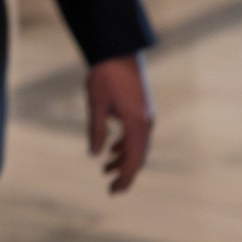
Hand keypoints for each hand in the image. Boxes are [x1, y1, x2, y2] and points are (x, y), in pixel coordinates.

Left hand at [84, 54, 152, 193]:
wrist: (118, 49)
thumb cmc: (105, 75)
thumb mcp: (96, 103)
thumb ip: (97, 130)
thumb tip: (95, 154)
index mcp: (137, 123)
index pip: (133, 159)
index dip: (124, 177)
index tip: (114, 191)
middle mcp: (145, 122)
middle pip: (139, 156)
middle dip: (125, 173)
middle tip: (112, 189)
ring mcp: (145, 115)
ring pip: (138, 146)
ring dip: (123, 159)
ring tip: (105, 170)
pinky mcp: (141, 109)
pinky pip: (137, 134)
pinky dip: (126, 146)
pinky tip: (112, 150)